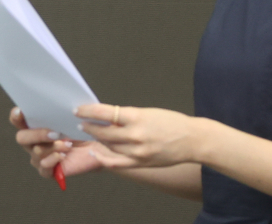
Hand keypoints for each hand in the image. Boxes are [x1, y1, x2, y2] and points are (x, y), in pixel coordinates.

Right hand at [9, 107, 107, 180]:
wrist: (96, 146)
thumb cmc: (81, 128)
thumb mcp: (71, 116)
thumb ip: (59, 109)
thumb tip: (56, 101)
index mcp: (34, 125)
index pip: (17, 120)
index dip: (16, 116)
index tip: (21, 111)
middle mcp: (33, 142)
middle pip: (21, 138)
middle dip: (37, 134)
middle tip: (55, 133)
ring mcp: (38, 157)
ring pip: (36, 153)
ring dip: (53, 147)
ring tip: (68, 145)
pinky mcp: (48, 170)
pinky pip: (43, 168)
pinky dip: (54, 160)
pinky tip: (63, 155)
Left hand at [75, 103, 209, 169]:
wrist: (192, 140)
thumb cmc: (172, 122)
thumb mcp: (148, 112)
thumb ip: (128, 117)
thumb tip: (108, 117)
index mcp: (137, 117)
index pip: (105, 112)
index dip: (89, 111)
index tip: (79, 110)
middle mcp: (135, 135)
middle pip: (104, 131)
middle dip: (89, 126)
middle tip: (81, 122)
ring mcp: (138, 151)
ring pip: (109, 146)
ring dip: (97, 139)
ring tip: (91, 133)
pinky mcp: (141, 162)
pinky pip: (117, 162)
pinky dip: (103, 157)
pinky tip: (95, 151)